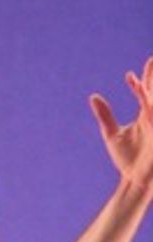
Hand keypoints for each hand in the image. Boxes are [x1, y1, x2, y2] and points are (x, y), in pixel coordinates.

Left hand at [90, 56, 152, 195]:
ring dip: (152, 92)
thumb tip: (94, 96)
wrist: (135, 181)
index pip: (145, 92)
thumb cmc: (127, 160)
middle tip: (151, 60)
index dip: (141, 81)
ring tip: (147, 76)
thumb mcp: (112, 135)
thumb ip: (105, 116)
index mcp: (145, 115)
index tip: (133, 72)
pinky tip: (150, 103)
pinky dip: (152, 109)